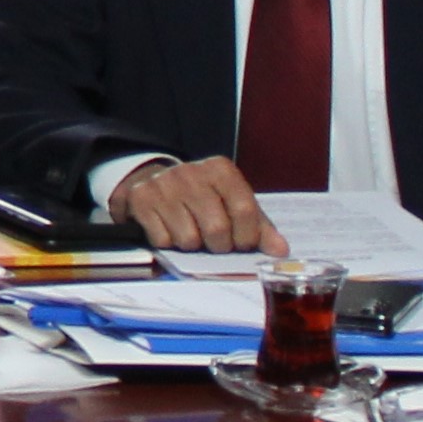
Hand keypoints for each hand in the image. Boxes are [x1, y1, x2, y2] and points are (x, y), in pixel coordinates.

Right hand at [111, 156, 275, 255]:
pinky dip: (169, 243)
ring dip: (193, 246)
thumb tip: (281, 251)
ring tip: (191, 233)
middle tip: (215, 242)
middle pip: (217, 229)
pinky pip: (163, 240)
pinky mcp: (141, 199)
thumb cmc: (204, 198)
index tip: (243, 244)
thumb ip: (260, 228)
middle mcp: (192, 172)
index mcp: (221, 170)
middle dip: (219, 246)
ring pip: (189, 239)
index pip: (244, 209)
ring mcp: (164, 184)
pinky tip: (169, 229)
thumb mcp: (233, 204)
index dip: (247, 237)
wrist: (157, 181)